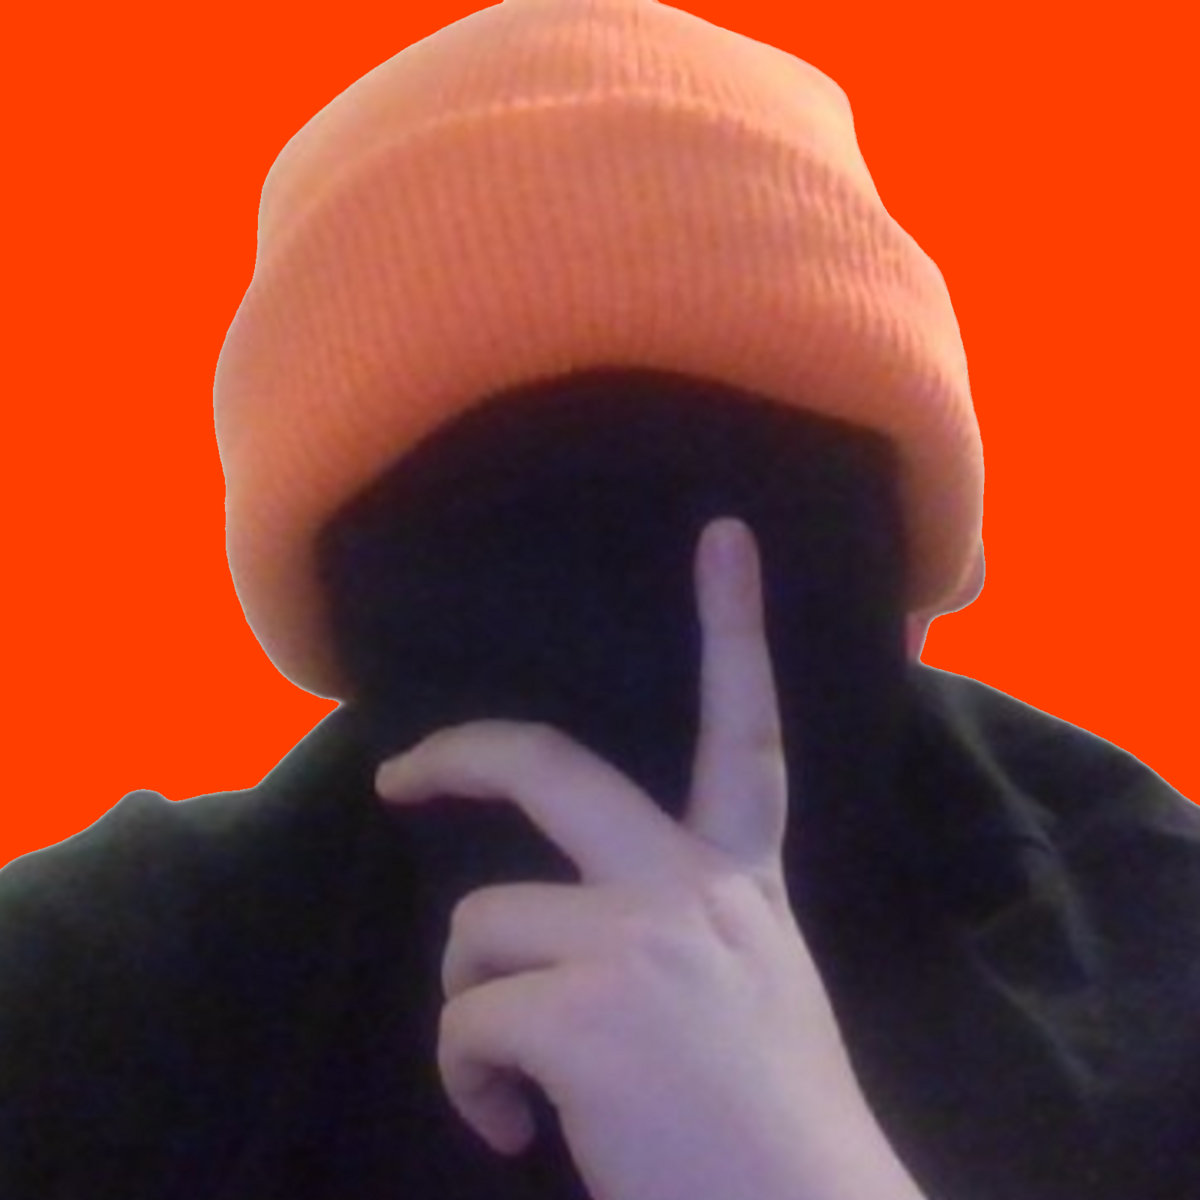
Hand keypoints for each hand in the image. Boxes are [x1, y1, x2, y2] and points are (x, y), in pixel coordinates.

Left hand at [375, 517, 923, 1199]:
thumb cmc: (769, 1130)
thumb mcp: (748, 991)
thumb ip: (679, 932)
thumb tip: (562, 944)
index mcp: (740, 883)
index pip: (745, 733)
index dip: (734, 628)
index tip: (724, 535)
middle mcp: (690, 889)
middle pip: (555, 770)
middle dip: (464, 754)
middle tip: (402, 773)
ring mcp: (636, 941)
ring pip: (477, 928)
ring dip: (472, 1004)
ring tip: (513, 1079)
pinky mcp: (580, 1011)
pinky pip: (464, 1020)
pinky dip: (467, 1082)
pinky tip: (512, 1131)